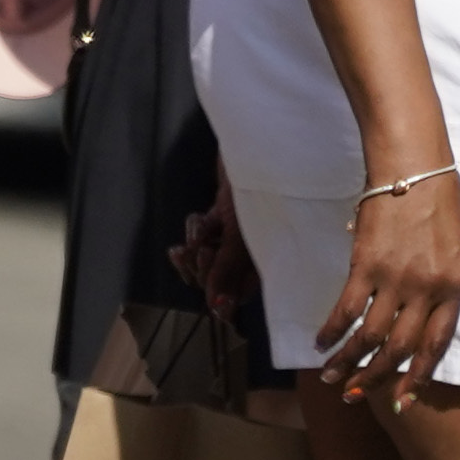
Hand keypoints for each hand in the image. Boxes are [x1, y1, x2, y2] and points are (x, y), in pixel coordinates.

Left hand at [172, 188, 259, 322]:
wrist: (245, 152)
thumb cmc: (251, 194)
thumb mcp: (238, 237)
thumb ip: (226, 271)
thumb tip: (216, 306)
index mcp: (265, 261)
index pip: (240, 295)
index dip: (224, 300)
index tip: (214, 302)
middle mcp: (250, 253)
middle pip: (214, 281)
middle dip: (203, 270)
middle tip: (206, 252)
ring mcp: (231, 236)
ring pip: (201, 261)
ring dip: (194, 252)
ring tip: (196, 240)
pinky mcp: (218, 220)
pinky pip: (197, 237)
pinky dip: (194, 230)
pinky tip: (199, 219)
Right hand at [316, 174, 459, 407]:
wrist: (414, 165)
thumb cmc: (437, 199)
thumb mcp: (453, 247)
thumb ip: (439, 282)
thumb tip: (413, 312)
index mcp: (457, 285)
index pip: (437, 344)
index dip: (418, 375)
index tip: (402, 398)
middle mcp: (429, 288)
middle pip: (401, 347)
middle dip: (376, 377)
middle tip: (356, 393)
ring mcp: (397, 278)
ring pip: (371, 335)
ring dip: (349, 360)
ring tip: (332, 374)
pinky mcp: (367, 264)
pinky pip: (348, 308)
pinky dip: (333, 329)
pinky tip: (321, 341)